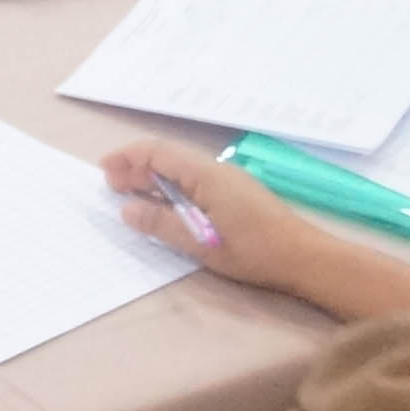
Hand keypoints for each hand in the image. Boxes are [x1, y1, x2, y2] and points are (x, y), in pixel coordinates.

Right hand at [100, 141, 321, 295]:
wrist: (305, 257)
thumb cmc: (254, 251)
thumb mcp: (202, 243)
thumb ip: (162, 224)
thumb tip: (127, 209)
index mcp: (206, 174)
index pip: (158, 153)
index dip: (128, 158)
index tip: (104, 170)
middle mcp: (216, 169)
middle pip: (169, 157)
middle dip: (137, 167)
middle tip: (113, 186)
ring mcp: (228, 180)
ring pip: (182, 168)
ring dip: (155, 177)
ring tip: (133, 196)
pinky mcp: (236, 193)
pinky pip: (195, 180)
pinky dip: (173, 186)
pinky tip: (167, 206)